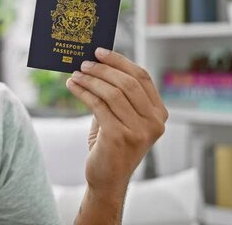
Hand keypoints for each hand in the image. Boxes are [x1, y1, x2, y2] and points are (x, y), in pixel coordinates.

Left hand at [66, 48, 167, 193]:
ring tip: (75, 75)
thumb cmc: (112, 144)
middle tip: (83, 63)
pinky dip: (83, 92)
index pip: (142, 77)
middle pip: (127, 83)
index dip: (120, 61)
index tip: (99, 52)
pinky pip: (98, 105)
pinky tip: (72, 86)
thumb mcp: (121, 117)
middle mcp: (154, 122)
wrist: (107, 178)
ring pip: (112, 93)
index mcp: (159, 114)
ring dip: (90, 80)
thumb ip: (117, 95)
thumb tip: (96, 64)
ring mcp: (139, 130)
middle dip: (103, 69)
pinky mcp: (119, 136)